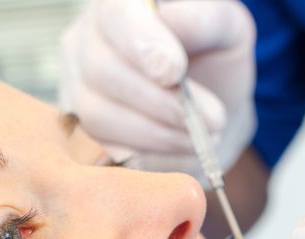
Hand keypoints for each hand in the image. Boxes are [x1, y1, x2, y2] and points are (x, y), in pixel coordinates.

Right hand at [59, 0, 256, 176]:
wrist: (210, 106)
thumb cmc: (214, 59)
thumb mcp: (227, 31)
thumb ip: (206, 20)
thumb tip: (174, 19)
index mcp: (120, 6)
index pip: (115, 13)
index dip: (142, 43)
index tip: (175, 72)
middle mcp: (86, 40)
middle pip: (102, 70)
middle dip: (160, 101)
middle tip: (213, 119)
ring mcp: (77, 88)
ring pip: (99, 116)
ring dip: (158, 134)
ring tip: (203, 137)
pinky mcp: (81, 132)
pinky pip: (103, 151)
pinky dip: (149, 157)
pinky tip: (181, 150)